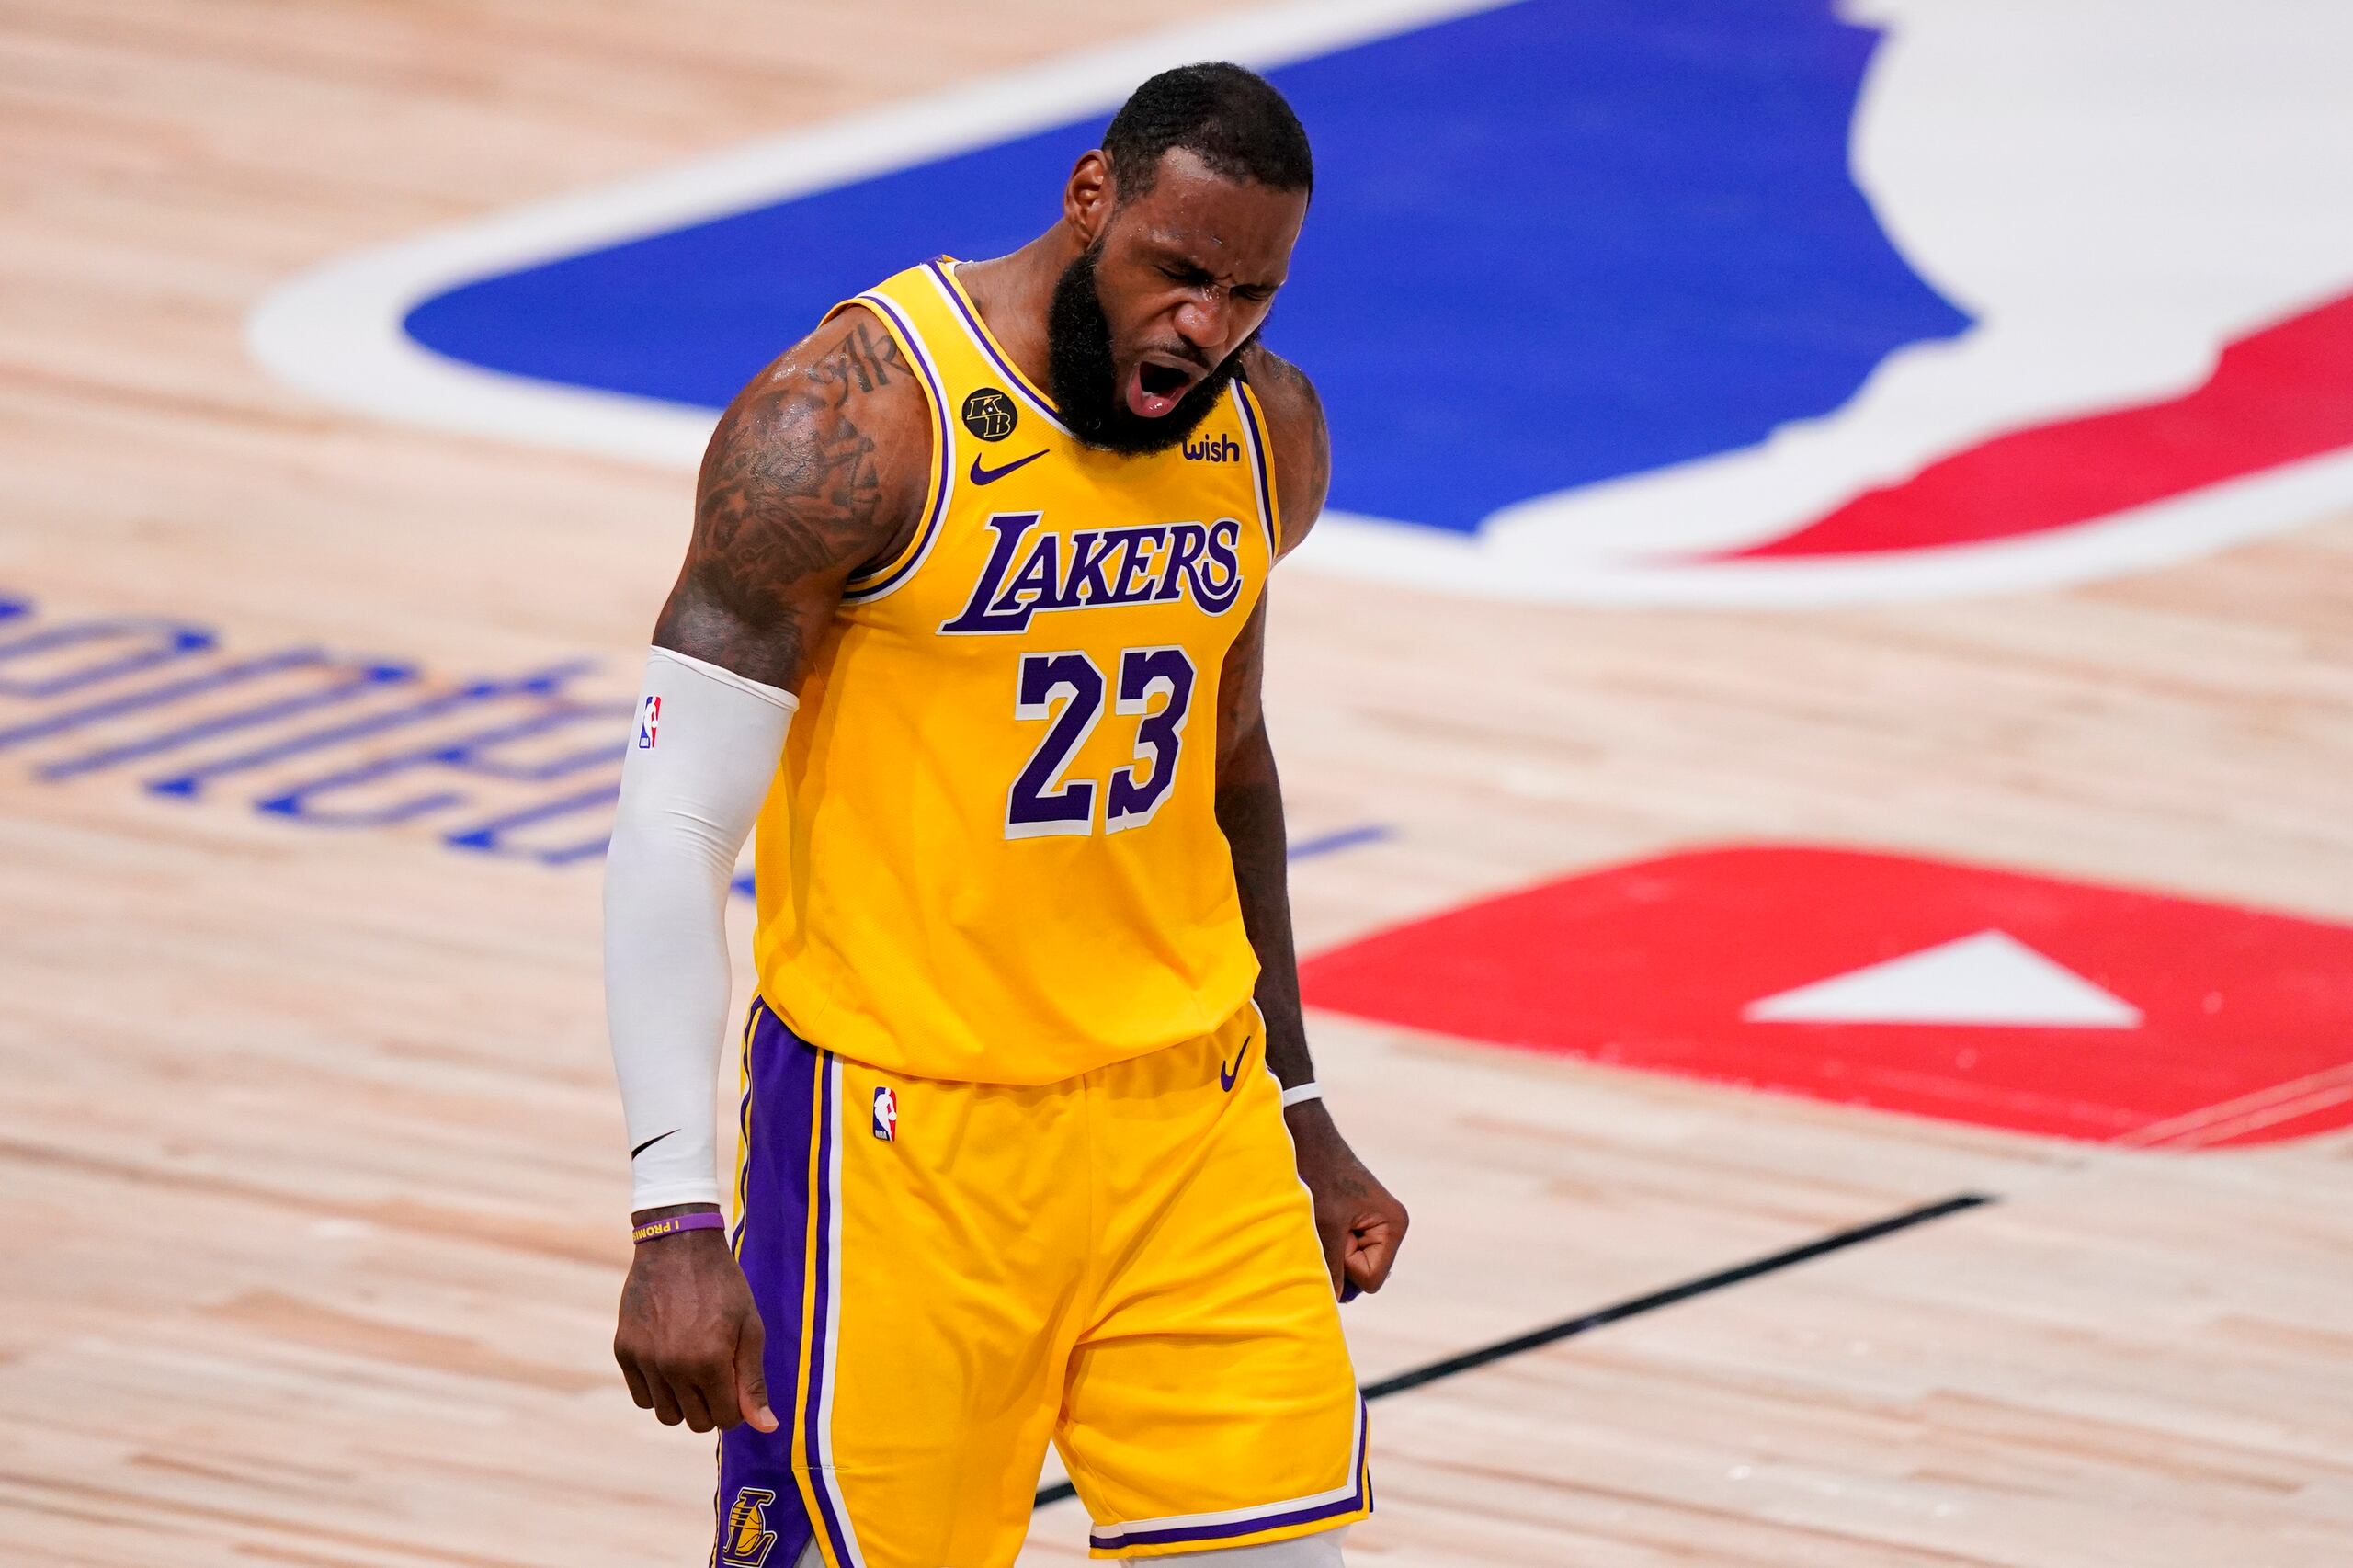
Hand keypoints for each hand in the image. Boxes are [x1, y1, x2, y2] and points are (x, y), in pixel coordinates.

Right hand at [613, 1207, 777, 1433]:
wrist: (678, 1245)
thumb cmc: (723, 1285)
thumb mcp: (750, 1329)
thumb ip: (753, 1382)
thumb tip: (766, 1428)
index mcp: (709, 1361)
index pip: (725, 1418)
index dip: (737, 1408)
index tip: (738, 1388)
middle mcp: (673, 1366)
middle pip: (696, 1422)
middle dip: (713, 1407)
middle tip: (718, 1377)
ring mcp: (645, 1360)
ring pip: (666, 1415)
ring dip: (684, 1402)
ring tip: (694, 1370)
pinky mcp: (625, 1351)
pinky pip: (642, 1396)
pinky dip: (658, 1389)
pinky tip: (671, 1362)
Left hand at [1286, 1101, 1409, 1299]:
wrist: (1307, 1138)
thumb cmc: (1319, 1174)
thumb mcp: (1324, 1225)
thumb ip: (1331, 1266)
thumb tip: (1334, 1301)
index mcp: (1394, 1226)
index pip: (1372, 1279)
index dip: (1347, 1265)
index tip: (1335, 1232)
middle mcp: (1391, 1227)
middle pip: (1365, 1274)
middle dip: (1340, 1258)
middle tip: (1328, 1224)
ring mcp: (1376, 1225)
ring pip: (1351, 1263)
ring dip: (1332, 1248)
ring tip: (1324, 1217)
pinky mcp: (1359, 1221)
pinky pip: (1344, 1249)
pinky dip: (1329, 1240)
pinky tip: (1323, 1216)